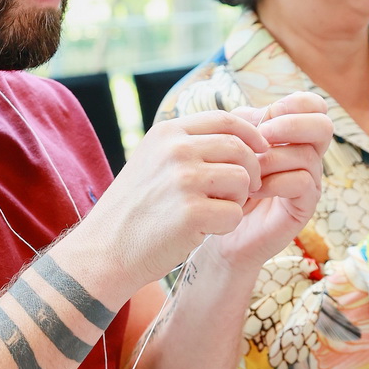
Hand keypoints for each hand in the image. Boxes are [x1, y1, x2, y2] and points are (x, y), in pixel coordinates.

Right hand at [86, 110, 270, 289]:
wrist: (105, 249)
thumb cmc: (137, 207)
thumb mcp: (155, 161)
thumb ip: (192, 143)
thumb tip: (248, 122)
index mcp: (167, 133)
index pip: (225, 120)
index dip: (251, 133)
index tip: (262, 150)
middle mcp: (175, 150)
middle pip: (240, 149)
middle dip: (252, 170)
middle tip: (245, 191)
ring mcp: (183, 180)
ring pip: (243, 180)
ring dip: (237, 199)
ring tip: (214, 210)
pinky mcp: (191, 213)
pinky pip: (235, 214)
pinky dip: (226, 225)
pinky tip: (204, 230)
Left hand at [214, 93, 331, 268]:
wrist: (220, 225)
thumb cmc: (227, 182)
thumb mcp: (233, 145)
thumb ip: (246, 124)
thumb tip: (260, 114)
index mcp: (294, 135)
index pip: (315, 107)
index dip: (296, 103)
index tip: (269, 113)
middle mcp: (308, 156)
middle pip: (323, 127)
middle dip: (292, 125)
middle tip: (263, 135)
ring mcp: (310, 181)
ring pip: (306, 155)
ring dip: (272, 158)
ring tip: (249, 170)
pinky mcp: (304, 206)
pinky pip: (302, 183)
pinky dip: (275, 182)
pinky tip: (254, 190)